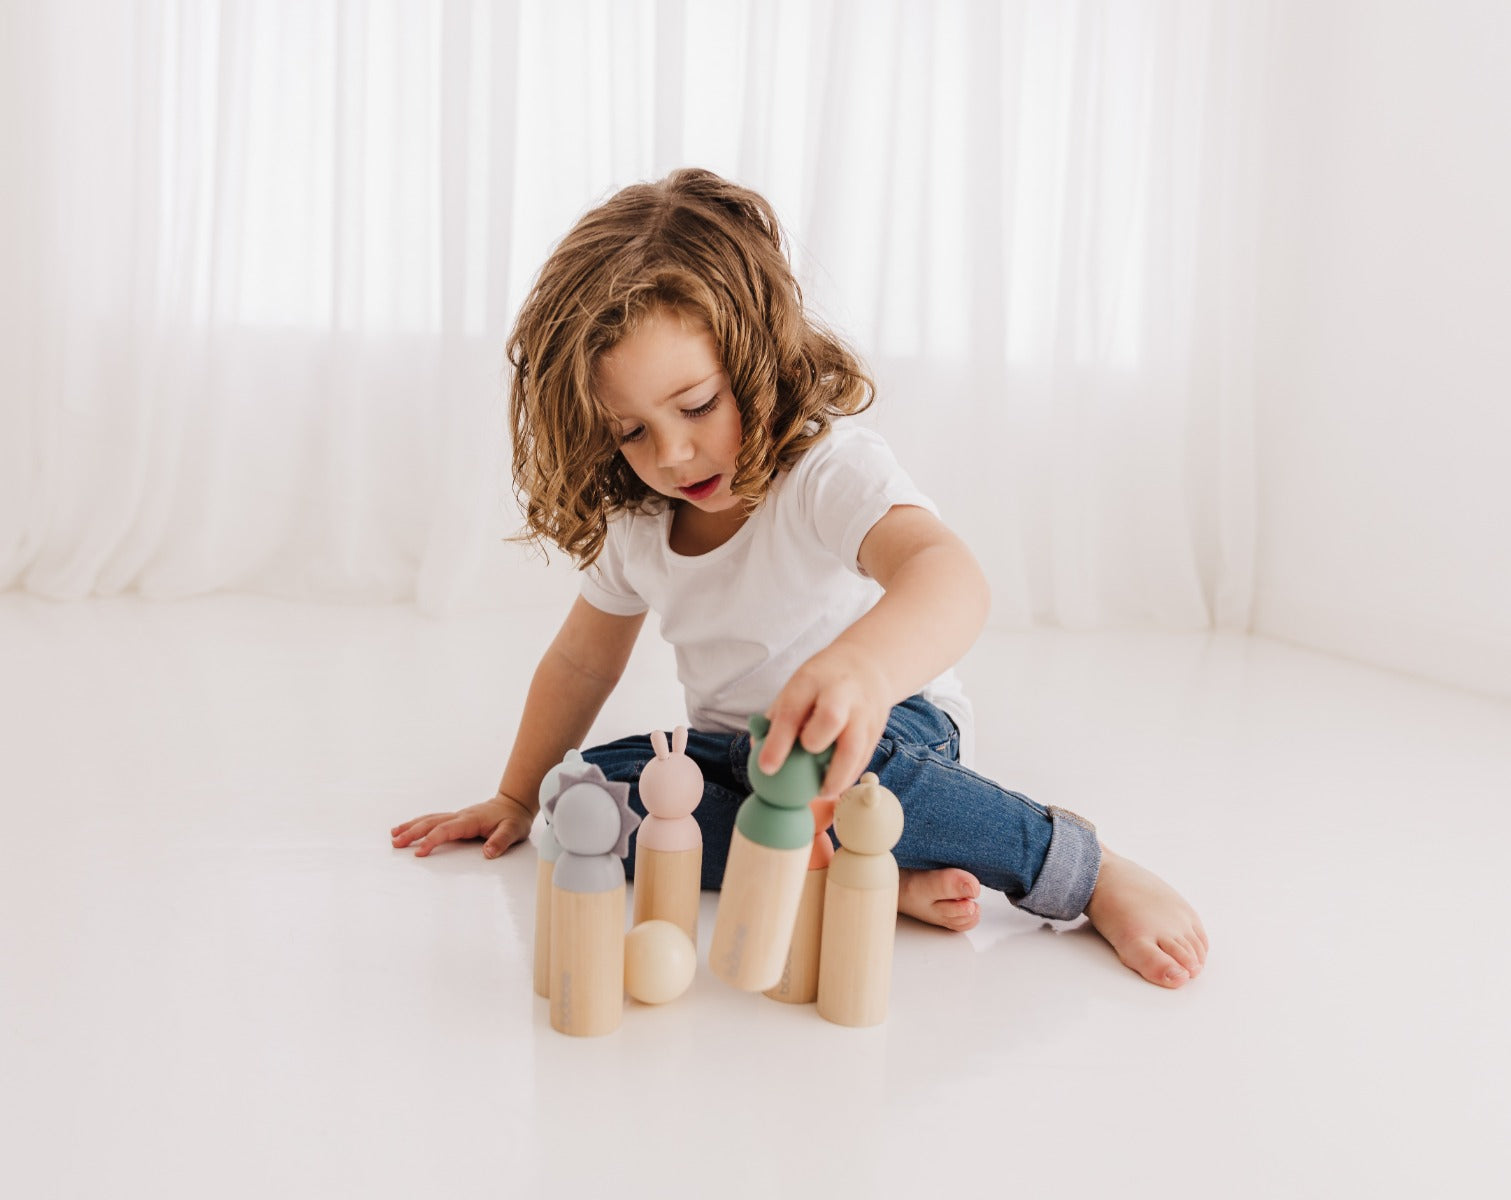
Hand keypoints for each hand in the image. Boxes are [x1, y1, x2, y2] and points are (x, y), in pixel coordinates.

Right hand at [390, 794, 535, 858]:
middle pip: (432, 823)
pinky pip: (433, 819)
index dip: (432, 840)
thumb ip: (501, 841)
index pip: (446, 830)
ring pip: (429, 819)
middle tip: (396, 844)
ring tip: (394, 836)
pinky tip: (407, 828)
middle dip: (413, 833)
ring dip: (411, 827)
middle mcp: (460, 816)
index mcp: (471, 820)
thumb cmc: (513, 818)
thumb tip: (488, 852)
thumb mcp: (513, 830)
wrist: (514, 804)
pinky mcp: (456, 818)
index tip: (420, 852)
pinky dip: (418, 823)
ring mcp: (456, 816)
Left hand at [758, 642, 891, 798]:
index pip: (792, 711)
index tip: (766, 769)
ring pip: (855, 746)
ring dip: (837, 775)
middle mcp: (840, 693)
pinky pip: (864, 757)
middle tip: (800, 770)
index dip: (778, 741)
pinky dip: (850, 775)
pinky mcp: (876, 728)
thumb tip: (757, 752)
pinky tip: (835, 785)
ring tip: (821, 792)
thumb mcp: (796, 688)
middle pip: (831, 717)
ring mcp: (863, 711)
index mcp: (811, 681)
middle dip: (815, 744)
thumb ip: (776, 718)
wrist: (867, 665)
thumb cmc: (819, 684)